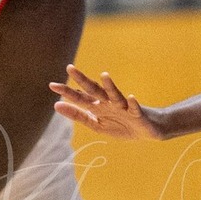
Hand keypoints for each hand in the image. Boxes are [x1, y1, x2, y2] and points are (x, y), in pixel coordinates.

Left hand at [49, 65, 165, 140]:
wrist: (148, 130)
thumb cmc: (121, 126)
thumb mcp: (96, 124)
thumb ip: (78, 115)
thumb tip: (56, 105)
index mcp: (98, 106)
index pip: (81, 97)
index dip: (67, 92)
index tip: (52, 85)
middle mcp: (109, 103)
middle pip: (94, 90)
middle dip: (82, 80)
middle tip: (70, 68)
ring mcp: (124, 107)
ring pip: (115, 95)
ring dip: (110, 86)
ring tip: (104, 75)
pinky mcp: (138, 114)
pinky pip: (135, 108)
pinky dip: (133, 103)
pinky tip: (131, 97)